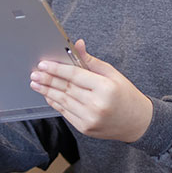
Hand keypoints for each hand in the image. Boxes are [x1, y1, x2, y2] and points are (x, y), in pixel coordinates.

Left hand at [29, 39, 152, 141]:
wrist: (136, 122)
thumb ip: (90, 60)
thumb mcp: (112, 73)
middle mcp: (97, 105)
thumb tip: (77, 44)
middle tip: (34, 73)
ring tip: (35, 83)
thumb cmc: (125, 94)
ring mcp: (90, 119)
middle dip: (47, 79)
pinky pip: (65, 113)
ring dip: (47, 91)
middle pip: (66, 88)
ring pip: (62, 101)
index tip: (43, 64)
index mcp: (106, 88)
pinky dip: (55, 102)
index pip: (75, 75)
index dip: (57, 68)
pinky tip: (47, 94)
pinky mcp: (85, 128)